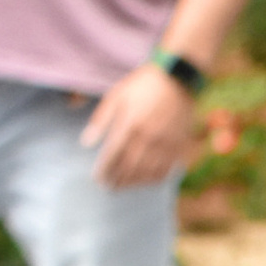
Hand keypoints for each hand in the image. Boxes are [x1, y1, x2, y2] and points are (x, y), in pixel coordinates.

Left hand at [81, 60, 197, 189]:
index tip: (98, 178)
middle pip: (129, 168)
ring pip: (147, 173)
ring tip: (123, 187)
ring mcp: (165, 143)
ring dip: (133, 183)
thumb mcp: (116, 95)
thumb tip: (86, 143)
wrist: (177, 78)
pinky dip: (153, 179)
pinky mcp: (179, 146)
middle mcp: (148, 137)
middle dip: (117, 180)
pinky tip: (145, 181)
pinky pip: (166, 170)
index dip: (104, 170)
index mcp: (130, 124)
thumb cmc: (142, 85)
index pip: (113, 156)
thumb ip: (100, 120)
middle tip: (108, 187)